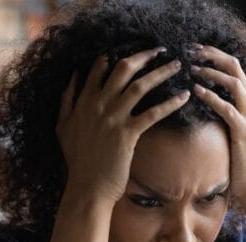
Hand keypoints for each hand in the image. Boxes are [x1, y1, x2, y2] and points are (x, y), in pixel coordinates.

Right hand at [56, 47, 189, 204]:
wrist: (87, 188)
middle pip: (123, 70)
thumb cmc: (77, 160)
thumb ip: (66, 99)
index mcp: (83, 102)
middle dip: (143, 56)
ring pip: (140, 86)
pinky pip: (153, 113)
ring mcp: (113, 119)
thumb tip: (74, 76)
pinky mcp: (127, 134)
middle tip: (160, 50)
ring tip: (176, 65)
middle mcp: (97, 105)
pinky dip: (170, 103)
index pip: (99, 69)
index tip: (132, 52)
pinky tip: (183, 96)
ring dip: (160, 73)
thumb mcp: (62, 126)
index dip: (116, 56)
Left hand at [188, 44, 245, 205]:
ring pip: (233, 82)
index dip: (215, 54)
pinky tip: (196, 91)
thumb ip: (220, 115)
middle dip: (212, 54)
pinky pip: (227, 107)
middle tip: (191, 49)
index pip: (233, 67)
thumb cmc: (237, 162)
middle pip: (235, 67)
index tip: (195, 49)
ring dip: (211, 72)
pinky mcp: (243, 131)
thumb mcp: (228, 132)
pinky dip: (211, 96)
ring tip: (192, 68)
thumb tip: (198, 102)